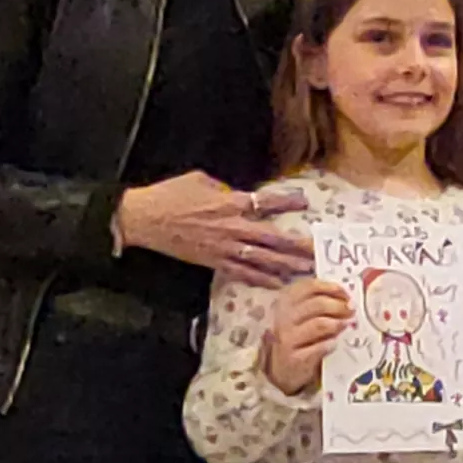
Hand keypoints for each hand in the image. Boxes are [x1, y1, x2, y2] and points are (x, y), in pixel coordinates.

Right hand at [116, 174, 312, 287]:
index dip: (287, 203)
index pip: (266, 203)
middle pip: (272, 238)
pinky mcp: (213, 262)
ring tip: (306, 270)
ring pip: (262, 260)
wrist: (145, 219)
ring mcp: (223, 248)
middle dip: (296, 245)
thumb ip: (225, 188)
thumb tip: (238, 193)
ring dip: (286, 266)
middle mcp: (232, 227)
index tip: (304, 203)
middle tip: (316, 250)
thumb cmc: (170, 195)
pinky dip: (261, 279)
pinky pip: (242, 273)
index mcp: (230, 203)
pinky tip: (277, 283)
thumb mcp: (200, 179)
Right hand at [262, 279, 351, 396]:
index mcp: (286, 301)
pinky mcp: (295, 358)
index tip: (346, 295)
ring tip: (346, 325)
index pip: (309, 286)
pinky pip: (319, 348)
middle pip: (318, 304)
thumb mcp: (302, 315)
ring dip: (338, 324)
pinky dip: (331, 344)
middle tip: (351, 311)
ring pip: (319, 324)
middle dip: (339, 306)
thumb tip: (346, 298)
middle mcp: (284, 317)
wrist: (282, 368)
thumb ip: (319, 303)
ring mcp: (288, 338)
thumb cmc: (298, 336)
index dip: (332, 288)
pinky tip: (335, 343)